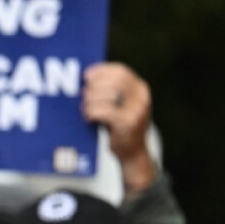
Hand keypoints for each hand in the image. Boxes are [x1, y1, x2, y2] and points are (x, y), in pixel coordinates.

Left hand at [81, 63, 154, 194]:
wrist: (133, 152)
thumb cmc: (121, 126)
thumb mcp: (120, 105)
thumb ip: (111, 91)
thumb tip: (87, 78)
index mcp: (140, 89)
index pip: (121, 71)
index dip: (102, 70)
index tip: (86, 75)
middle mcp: (141, 97)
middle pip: (113, 81)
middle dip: (94, 86)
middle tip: (82, 94)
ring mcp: (136, 110)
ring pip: (106, 95)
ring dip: (90, 101)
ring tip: (84, 108)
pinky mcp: (127, 123)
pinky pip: (103, 111)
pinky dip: (92, 113)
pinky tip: (88, 118)